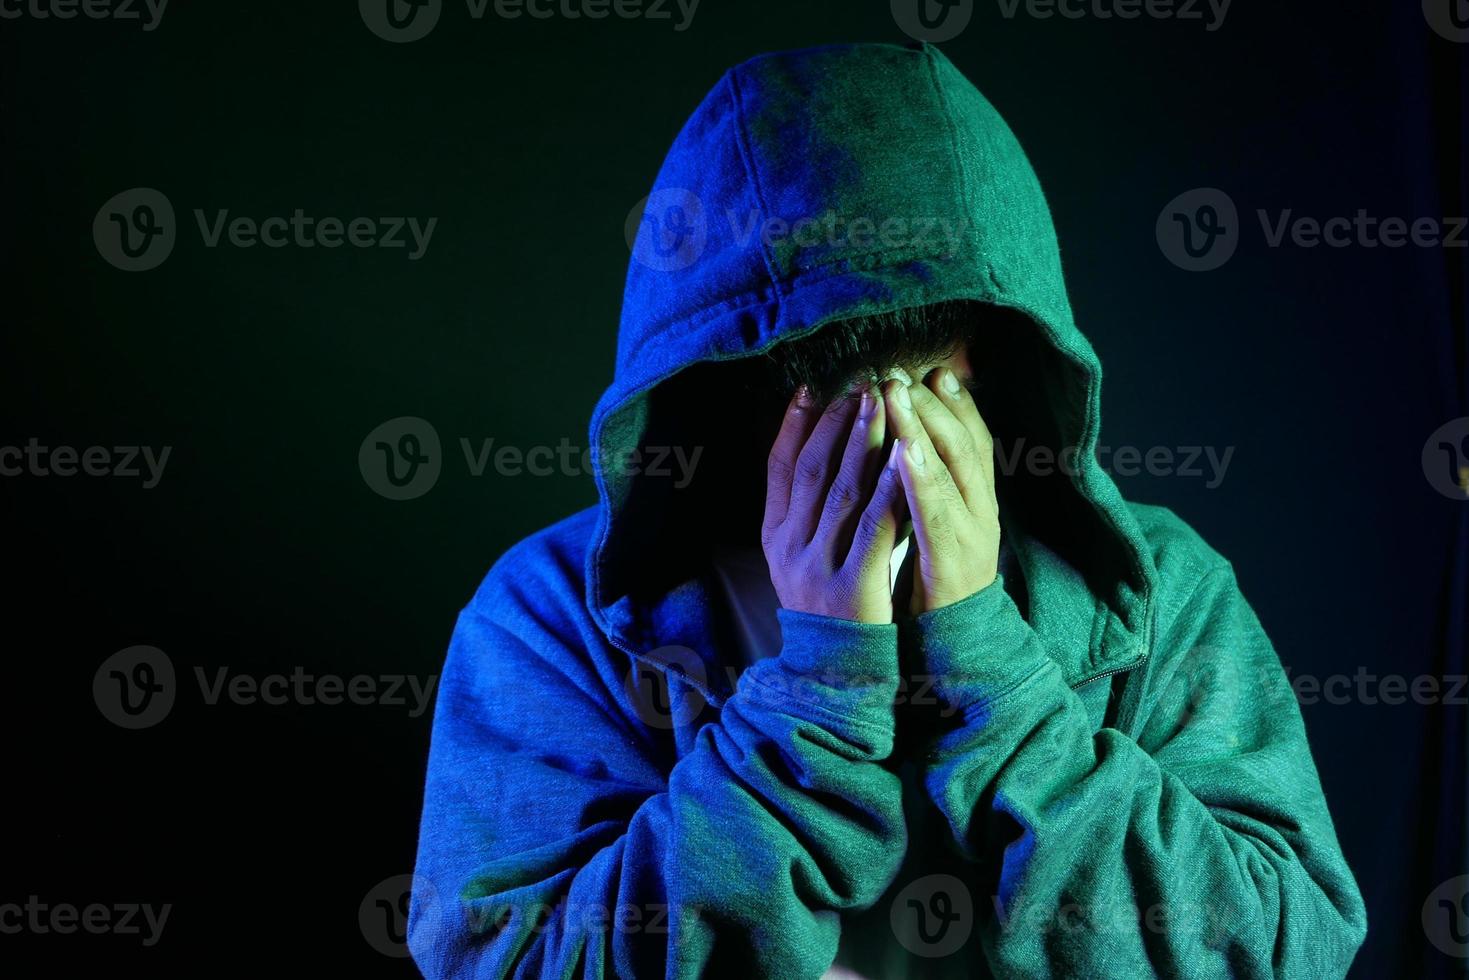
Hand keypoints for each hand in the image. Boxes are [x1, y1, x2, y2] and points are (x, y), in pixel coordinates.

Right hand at [762, 386, 908, 622]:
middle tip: (861, 381)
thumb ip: (806, 510)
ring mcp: (818, 567)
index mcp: (775, 536)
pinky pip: (874, 527)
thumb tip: (822, 448)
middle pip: (812, 470)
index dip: (795, 424)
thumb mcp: (801, 556)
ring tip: (882, 402)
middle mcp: (790, 547)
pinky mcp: (852, 586)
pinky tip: (905, 458)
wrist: (834, 672)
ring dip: (864, 442)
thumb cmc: (828, 603)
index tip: (814, 386)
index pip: (780, 467)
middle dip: (837, 421)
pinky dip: (889, 488)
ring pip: (843, 490)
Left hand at [881, 369, 999, 614]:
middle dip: (932, 405)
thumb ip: (931, 489)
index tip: (934, 370)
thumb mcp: (936, 526)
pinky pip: (936, 516)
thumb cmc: (935, 582)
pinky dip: (921, 480)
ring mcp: (972, 537)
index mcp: (977, 503)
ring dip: (923, 428)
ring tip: (898, 394)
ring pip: (953, 471)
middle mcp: (981, 513)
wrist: (954, 649)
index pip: (972, 441)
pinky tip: (904, 453)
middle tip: (902, 371)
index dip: (957, 404)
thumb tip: (911, 441)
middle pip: (963, 445)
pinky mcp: (953, 564)